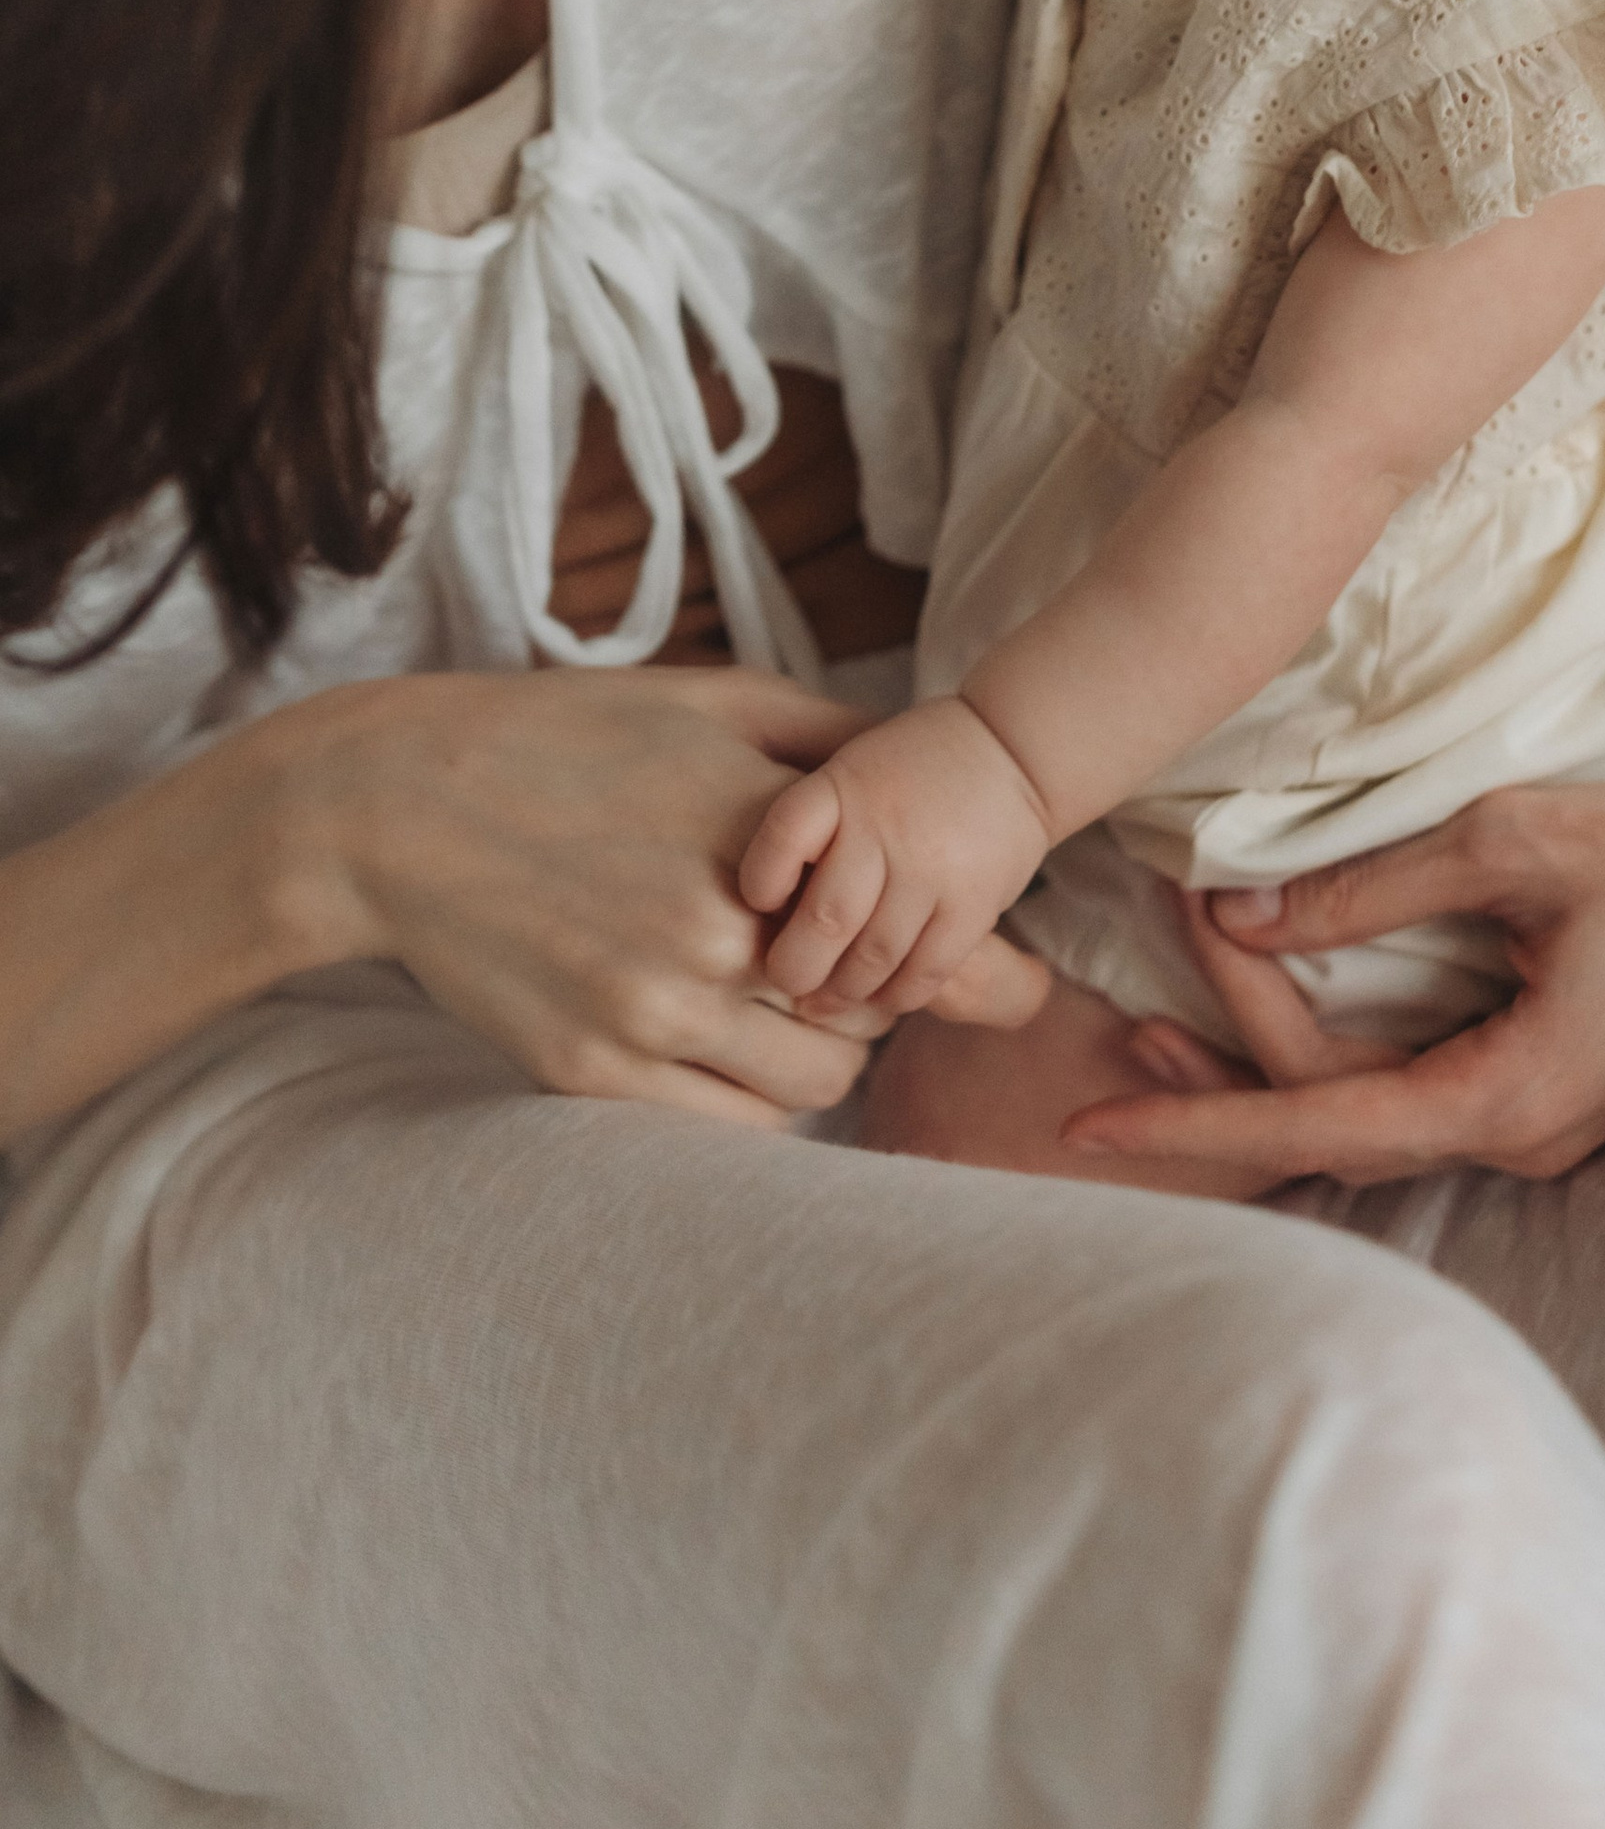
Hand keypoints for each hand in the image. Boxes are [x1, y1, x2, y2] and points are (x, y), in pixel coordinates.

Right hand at [308, 665, 1040, 1127]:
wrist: (399, 807)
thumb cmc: (566, 738)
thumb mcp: (712, 702)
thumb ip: (833, 740)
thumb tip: (928, 769)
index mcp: (759, 834)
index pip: (914, 927)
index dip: (957, 954)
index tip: (981, 965)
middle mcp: (714, 934)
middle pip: (874, 1016)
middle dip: (875, 997)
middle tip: (841, 968)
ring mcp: (650, 1013)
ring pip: (814, 1084)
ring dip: (818, 1053)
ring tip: (777, 1004)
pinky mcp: (592, 1072)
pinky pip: (733, 1126)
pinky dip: (752, 1096)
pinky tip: (724, 1043)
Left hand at [739, 695, 1051, 1013]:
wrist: (1013, 750)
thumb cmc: (913, 768)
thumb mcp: (850, 765)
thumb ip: (812, 823)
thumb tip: (762, 908)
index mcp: (843, 785)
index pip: (782, 837)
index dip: (761, 882)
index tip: (760, 903)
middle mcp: (884, 828)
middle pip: (824, 920)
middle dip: (795, 967)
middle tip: (787, 980)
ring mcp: (931, 870)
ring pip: (872, 959)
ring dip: (843, 992)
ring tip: (826, 1000)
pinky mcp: (972, 906)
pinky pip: (923, 973)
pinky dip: (895, 996)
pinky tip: (880, 995)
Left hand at [1058, 754, 1604, 1187]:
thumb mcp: (1511, 843)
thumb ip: (1370, 883)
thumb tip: (1237, 909)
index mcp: (1508, 1095)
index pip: (1314, 1125)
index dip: (1195, 1121)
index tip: (1089, 1123)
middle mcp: (1522, 1135)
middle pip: (1335, 1130)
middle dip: (1220, 1086)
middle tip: (1118, 1023)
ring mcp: (1547, 1123)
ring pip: (1375, 1120)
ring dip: (1273, 1071)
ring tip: (1164, 1015)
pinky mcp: (1558, 1087)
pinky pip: (1421, 1095)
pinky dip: (1338, 1059)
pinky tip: (1283, 1014)